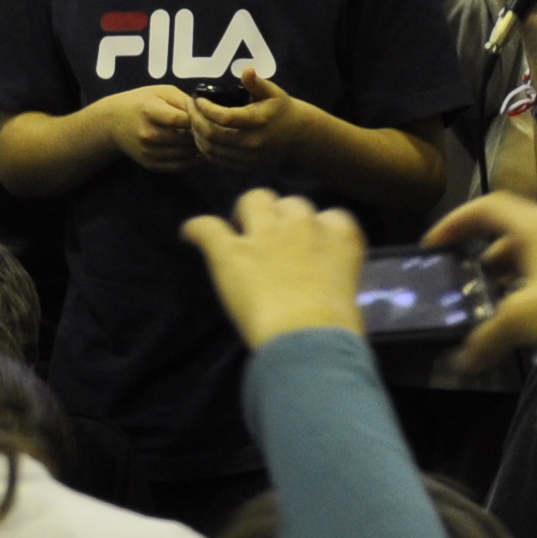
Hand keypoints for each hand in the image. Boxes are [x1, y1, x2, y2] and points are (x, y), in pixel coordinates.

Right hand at [95, 83, 205, 171]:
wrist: (112, 122)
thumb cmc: (141, 102)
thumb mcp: (161, 92)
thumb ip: (183, 100)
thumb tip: (206, 112)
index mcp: (149, 111)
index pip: (180, 119)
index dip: (197, 119)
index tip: (207, 116)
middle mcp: (147, 134)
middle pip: (185, 140)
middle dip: (202, 136)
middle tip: (212, 130)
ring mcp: (148, 151)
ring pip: (185, 155)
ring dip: (199, 149)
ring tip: (208, 141)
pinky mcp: (150, 164)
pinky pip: (178, 166)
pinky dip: (192, 161)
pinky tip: (198, 152)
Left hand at [182, 188, 370, 348]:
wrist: (309, 338)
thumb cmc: (337, 329)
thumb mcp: (347, 294)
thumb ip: (332, 277)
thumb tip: (322, 287)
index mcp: (340, 236)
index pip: (332, 216)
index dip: (318, 228)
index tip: (311, 244)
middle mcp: (304, 225)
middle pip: (292, 203)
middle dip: (283, 217)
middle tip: (274, 241)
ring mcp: (265, 235)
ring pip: (253, 199)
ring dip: (247, 212)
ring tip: (238, 229)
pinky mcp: (231, 252)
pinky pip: (207, 227)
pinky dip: (196, 229)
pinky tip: (189, 233)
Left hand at [192, 68, 306, 173]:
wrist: (297, 136)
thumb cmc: (281, 108)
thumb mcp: (272, 92)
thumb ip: (256, 82)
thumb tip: (246, 69)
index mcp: (258, 122)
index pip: (224, 118)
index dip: (205, 108)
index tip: (196, 98)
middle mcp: (253, 142)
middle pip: (213, 135)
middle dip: (195, 119)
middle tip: (188, 106)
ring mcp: (248, 158)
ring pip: (211, 150)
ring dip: (196, 135)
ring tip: (191, 119)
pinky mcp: (244, 167)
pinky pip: (217, 160)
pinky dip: (204, 148)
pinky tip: (200, 135)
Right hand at [431, 189, 536, 379]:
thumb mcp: (521, 321)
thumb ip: (487, 338)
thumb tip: (463, 361)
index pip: (489, 207)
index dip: (457, 221)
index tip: (438, 243)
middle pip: (518, 228)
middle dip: (492, 254)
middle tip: (477, 280)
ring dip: (522, 269)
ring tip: (508, 299)